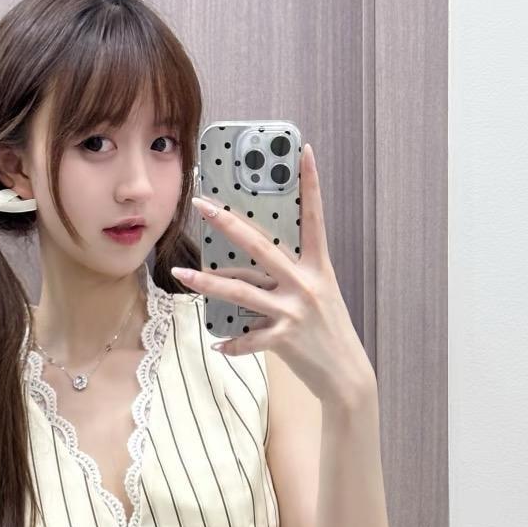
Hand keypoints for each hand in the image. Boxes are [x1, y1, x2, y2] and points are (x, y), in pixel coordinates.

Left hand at [170, 143, 374, 407]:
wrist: (346, 375)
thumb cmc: (328, 332)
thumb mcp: (317, 296)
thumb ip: (286, 279)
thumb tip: (244, 270)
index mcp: (318, 267)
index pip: (314, 218)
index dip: (311, 184)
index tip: (304, 152)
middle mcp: (305, 284)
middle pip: (260, 247)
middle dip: (227, 223)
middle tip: (202, 204)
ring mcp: (294, 311)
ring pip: (241, 291)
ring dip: (207, 282)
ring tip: (181, 274)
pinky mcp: (285, 340)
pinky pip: (248, 338)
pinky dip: (232, 343)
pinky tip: (219, 346)